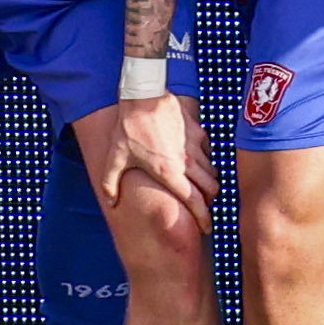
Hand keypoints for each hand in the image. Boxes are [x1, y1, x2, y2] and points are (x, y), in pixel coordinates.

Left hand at [90, 92, 213, 219]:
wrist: (145, 96)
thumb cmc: (128, 128)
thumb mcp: (115, 158)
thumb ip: (111, 183)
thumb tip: (111, 202)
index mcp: (169, 172)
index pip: (194, 201)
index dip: (203, 217)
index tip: (207, 228)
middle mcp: (187, 162)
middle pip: (211, 188)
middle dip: (210, 202)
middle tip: (205, 209)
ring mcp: (195, 146)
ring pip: (212, 171)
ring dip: (210, 183)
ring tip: (202, 188)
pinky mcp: (198, 132)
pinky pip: (208, 152)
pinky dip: (207, 161)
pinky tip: (197, 161)